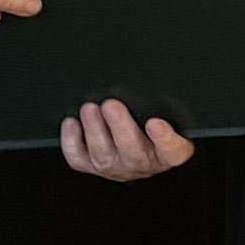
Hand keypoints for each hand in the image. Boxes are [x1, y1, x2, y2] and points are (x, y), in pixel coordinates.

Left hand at [61, 98, 195, 181]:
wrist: (143, 148)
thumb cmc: (158, 126)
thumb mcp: (172, 116)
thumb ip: (167, 106)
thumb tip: (154, 77)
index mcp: (168, 152)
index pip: (173, 151)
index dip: (165, 139)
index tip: (155, 122)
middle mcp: (143, 162)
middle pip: (133, 151)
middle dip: (120, 127)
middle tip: (111, 105)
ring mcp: (116, 166)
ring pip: (103, 155)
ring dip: (94, 131)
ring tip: (89, 109)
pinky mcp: (93, 165)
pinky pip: (79, 159)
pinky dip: (72, 142)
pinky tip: (72, 123)